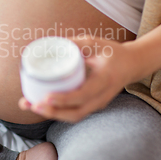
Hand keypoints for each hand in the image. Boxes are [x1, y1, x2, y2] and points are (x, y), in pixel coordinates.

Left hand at [19, 37, 137, 122]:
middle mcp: (102, 97)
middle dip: (52, 112)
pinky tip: (38, 105)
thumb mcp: (97, 43)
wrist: (132, 65)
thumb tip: (51, 43)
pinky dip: (56, 111)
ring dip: (50, 114)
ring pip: (73, 116)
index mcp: (105, 80)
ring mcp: (97, 104)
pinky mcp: (92, 106)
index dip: (64, 98)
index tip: (47, 97)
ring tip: (28, 105)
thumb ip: (76, 44)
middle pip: (76, 113)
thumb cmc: (112, 53)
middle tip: (32, 104)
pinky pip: (73, 113)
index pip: (84, 94)